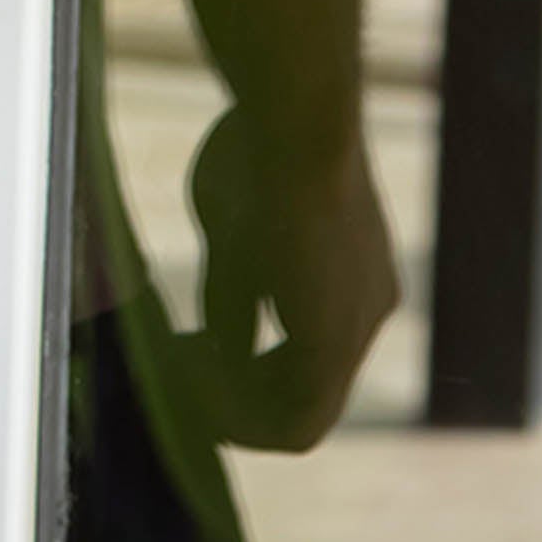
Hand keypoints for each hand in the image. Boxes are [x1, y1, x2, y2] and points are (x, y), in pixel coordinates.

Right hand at [177, 104, 399, 450]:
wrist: (294, 123)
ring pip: (303, 415)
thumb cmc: (258, 156)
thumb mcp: (236, 239)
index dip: (241, 370)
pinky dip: (241, 416)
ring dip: (233, 412)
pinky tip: (191, 380)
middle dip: (233, 397)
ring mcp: (360, 328)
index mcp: (351, 279)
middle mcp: (367, 308)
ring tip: (176, 377)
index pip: (301, 356)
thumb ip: (235, 297)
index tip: (189, 348)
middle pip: (303, 393)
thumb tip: (219, 345)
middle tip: (173, 370)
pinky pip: (296, 418)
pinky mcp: (337, 342)